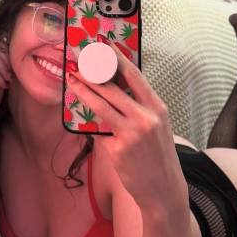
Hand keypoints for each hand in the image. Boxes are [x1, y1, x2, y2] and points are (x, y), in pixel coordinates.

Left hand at [68, 43, 188, 212]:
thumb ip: (140, 107)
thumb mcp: (157, 126)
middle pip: (112, 89)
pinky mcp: (116, 151)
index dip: (117, 58)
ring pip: (100, 106)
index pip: (134, 76)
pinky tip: (87, 123)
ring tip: (72, 82)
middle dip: (91, 75)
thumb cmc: (158, 155)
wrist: (163, 190)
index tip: (104, 46)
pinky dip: (94, 127)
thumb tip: (113, 88)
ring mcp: (130, 135)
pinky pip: (99, 133)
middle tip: (78, 65)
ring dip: (83, 92)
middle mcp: (145, 118)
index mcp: (157, 108)